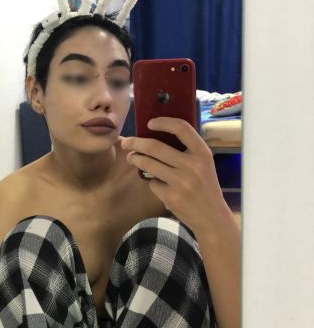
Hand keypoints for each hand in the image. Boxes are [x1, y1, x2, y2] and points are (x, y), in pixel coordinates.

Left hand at [121, 117, 228, 232]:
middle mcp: (193, 165)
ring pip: (147, 163)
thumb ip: (187, 151)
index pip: (182, 128)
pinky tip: (157, 184)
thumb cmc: (205, 187)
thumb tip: (155, 136)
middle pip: (154, 146)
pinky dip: (151, 182)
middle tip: (127, 142)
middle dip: (135, 142)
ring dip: (135, 158)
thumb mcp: (203, 165)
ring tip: (132, 158)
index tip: (149, 123)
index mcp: (203, 153)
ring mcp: (181, 182)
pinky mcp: (171, 197)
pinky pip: (152, 183)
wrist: (212, 217)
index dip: (163, 122)